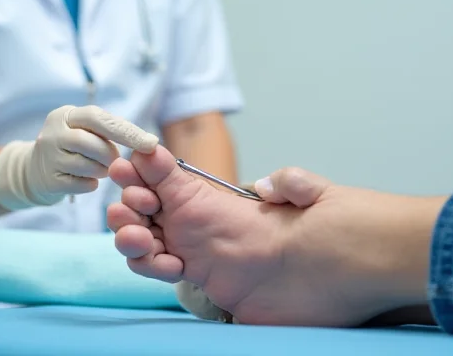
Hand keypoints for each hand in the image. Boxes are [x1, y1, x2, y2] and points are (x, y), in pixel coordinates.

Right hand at [0, 105, 158, 209]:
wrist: (32, 171)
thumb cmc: (72, 147)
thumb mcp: (84, 129)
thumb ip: (109, 130)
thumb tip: (149, 143)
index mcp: (66, 114)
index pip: (99, 118)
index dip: (126, 131)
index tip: (152, 144)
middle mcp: (53, 132)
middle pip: (94, 144)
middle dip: (111, 154)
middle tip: (113, 159)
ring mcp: (47, 157)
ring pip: (89, 166)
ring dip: (101, 170)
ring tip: (97, 167)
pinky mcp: (48, 180)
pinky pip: (82, 184)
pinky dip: (91, 184)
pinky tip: (86, 179)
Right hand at [109, 153, 444, 326]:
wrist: (328, 283)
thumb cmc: (318, 236)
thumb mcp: (308, 196)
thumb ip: (288, 182)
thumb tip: (269, 184)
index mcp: (213, 191)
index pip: (163, 174)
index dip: (139, 170)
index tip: (124, 168)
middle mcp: (198, 219)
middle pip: (143, 208)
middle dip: (127, 206)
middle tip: (133, 210)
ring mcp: (195, 250)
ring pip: (144, 239)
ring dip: (131, 235)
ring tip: (141, 238)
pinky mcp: (198, 280)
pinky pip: (157, 269)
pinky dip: (149, 265)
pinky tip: (165, 265)